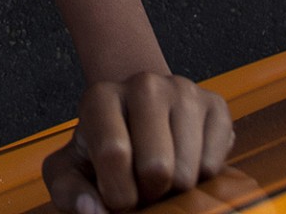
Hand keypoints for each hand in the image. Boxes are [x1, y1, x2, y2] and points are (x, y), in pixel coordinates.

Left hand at [41, 73, 232, 211]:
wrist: (136, 120)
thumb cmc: (100, 152)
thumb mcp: (69, 172)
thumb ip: (70, 192)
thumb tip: (93, 211)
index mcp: (100, 96)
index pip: (115, 154)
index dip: (118, 193)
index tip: (116, 197)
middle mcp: (144, 84)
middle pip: (157, 167)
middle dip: (149, 193)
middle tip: (141, 186)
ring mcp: (183, 90)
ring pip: (188, 172)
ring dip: (174, 189)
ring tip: (160, 175)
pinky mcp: (215, 105)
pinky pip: (214, 166)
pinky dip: (201, 180)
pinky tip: (183, 164)